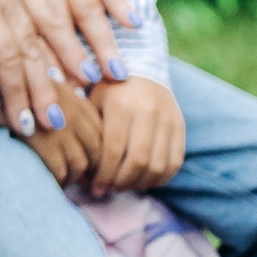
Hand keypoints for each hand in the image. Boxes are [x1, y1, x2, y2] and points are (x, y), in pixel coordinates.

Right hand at [4, 68, 99, 184]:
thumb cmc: (2, 88)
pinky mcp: (44, 143)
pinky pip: (60, 171)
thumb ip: (56, 101)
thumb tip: (66, 121)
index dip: (96, 150)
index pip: (99, 130)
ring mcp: (60, 128)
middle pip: (95, 150)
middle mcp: (73, 112)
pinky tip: (48, 182)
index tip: (85, 160)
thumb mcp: (35, 85)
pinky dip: (57, 181)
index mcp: (73, 98)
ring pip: (80, 164)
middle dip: (89, 168)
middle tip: (76, 177)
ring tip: (61, 182)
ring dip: (72, 178)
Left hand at [88, 76, 184, 196]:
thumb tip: (76, 165)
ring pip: (159, 165)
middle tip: (108, 189)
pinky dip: (160, 178)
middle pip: (138, 161)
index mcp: (121, 105)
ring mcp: (168, 119)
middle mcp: (148, 112)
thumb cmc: (107, 89)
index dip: (104, 174)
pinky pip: (175, 162)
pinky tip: (144, 181)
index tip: (94, 187)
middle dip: (121, 182)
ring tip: (124, 186)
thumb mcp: (91, 100)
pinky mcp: (180, 126)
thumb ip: (87, 130)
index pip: (114, 150)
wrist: (141, 67)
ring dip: (140, 183)